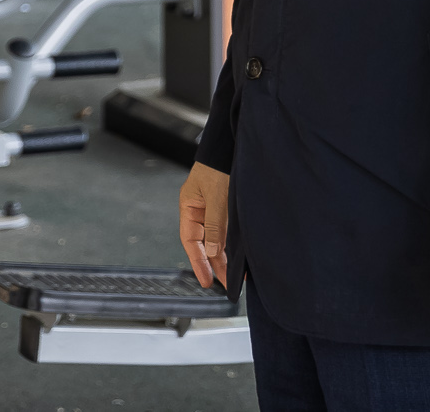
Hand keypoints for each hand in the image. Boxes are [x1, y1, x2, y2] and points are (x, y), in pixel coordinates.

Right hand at [177, 162, 229, 289]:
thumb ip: (215, 225)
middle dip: (214, 263)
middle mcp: (200, 209)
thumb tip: (211, 251)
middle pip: (204, 242)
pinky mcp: (227, 206)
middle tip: (225, 283)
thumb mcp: (217, 197)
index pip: (190, 240)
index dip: (198, 262)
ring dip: (225, 255)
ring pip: (217, 238)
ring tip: (235, 275)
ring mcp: (214, 207)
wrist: (231, 146)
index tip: (206, 280)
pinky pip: (227, 230)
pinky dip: (233, 243)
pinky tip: (240, 255)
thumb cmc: (219, 165)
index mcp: (189, 205)